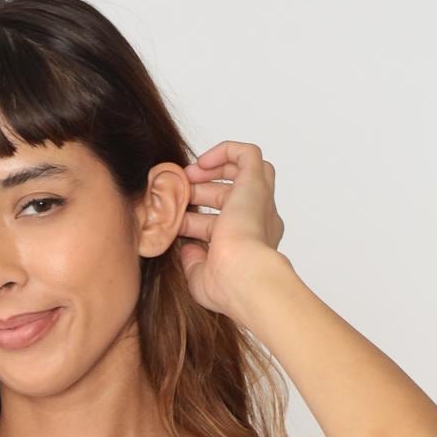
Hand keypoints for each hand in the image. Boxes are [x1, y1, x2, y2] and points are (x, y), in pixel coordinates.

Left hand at [175, 140, 286, 318]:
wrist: (243, 277)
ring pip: (244, 171)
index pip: (223, 223)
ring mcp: (259, 202)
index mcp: (249, 244)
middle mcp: (259, 221)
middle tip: (180, 195)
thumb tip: (186, 248)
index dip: (198, 219)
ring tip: (189, 175)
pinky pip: (247, 153)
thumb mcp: (200, 276)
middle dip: (201, 193)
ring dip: (215, 170)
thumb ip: (193, 261)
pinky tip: (202, 162)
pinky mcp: (256, 184)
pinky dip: (226, 150)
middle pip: (231, 196)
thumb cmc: (226, 285)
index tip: (177, 223)